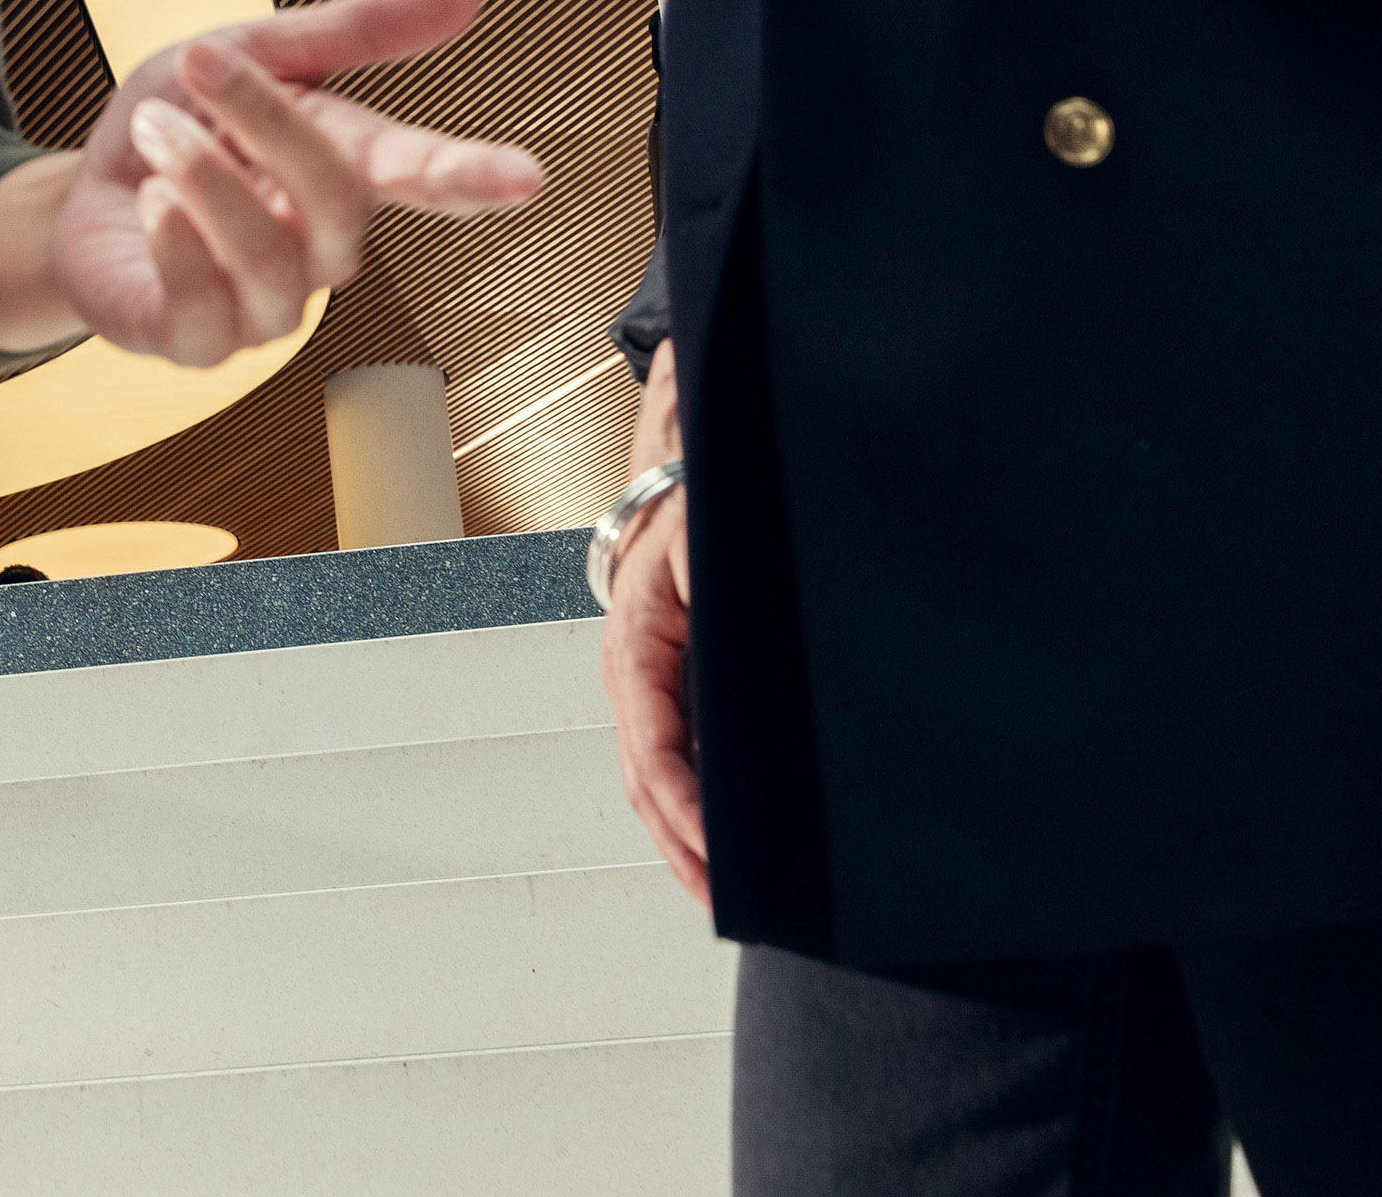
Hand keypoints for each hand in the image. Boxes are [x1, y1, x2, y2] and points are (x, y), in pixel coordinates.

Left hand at [38, 0, 544, 367]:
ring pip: (268, 255)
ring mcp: (266, 306)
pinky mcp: (198, 342)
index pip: (422, 176)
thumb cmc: (182, 123)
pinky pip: (203, 307)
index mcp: (346, 171)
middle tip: (203, 61)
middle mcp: (320, 249)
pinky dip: (171, 240)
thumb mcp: (257, 49)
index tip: (525, 175)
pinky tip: (146, 203)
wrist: (85, 190)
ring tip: (154, 130)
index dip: (471, 177)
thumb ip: (357, 29)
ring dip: (200, 175)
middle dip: (266, 119)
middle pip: (335, 199)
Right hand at [604, 340, 707, 904]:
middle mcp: (630, 676)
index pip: (655, 751)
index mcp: (637, 646)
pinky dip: (688, 810)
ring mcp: (642, 686)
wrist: (678, 475)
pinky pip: (668, 760)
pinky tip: (724, 844)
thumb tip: (751, 666)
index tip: (723, 859)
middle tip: (728, 907)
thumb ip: (726, 606)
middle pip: (645, 784)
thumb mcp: (711, 548)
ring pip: (651, 782)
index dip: (688, 812)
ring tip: (727, 897)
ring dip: (681, 841)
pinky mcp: (665, 688)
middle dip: (682, 850)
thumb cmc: (699, 507)